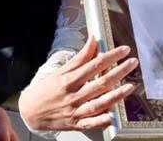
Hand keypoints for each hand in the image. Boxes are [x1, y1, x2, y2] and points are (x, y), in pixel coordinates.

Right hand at [18, 36, 137, 131]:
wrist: (29, 112)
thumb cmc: (46, 89)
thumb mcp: (61, 70)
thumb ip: (80, 57)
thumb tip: (94, 39)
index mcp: (69, 80)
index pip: (94, 65)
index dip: (111, 56)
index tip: (124, 50)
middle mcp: (73, 95)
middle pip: (100, 83)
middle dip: (119, 72)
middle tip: (133, 63)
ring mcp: (74, 111)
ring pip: (98, 103)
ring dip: (116, 95)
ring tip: (130, 87)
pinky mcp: (75, 124)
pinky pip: (91, 123)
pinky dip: (102, 121)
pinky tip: (114, 115)